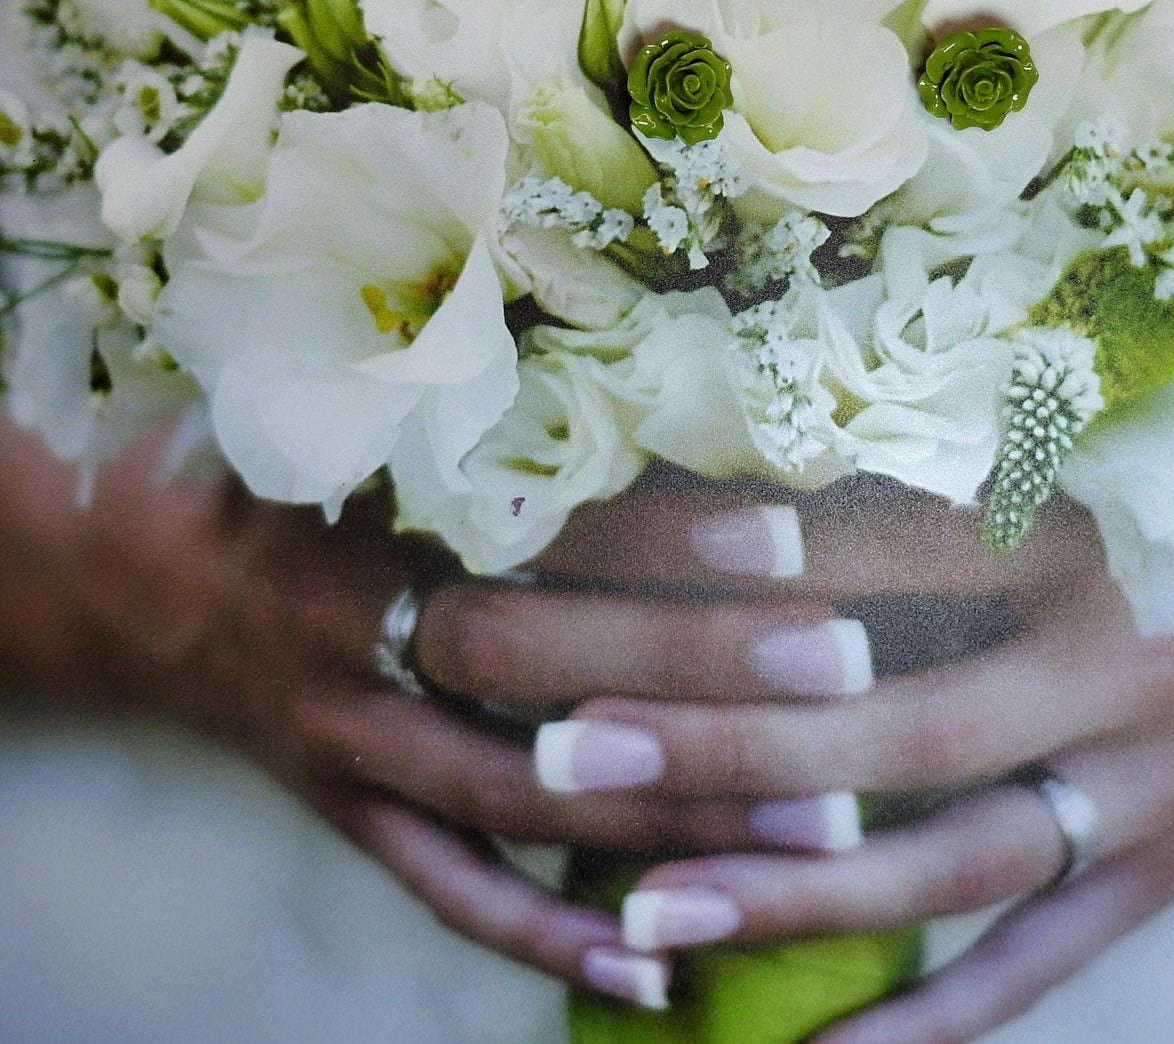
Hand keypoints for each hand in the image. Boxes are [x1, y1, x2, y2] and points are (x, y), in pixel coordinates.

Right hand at [0, 424, 894, 1005]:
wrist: (148, 571)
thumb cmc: (289, 470)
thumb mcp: (367, 416)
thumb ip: (496, 415)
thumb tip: (668, 376)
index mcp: (368, 516)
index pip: (535, 528)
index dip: (659, 536)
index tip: (791, 536)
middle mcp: (360, 637)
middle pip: (540, 665)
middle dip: (695, 671)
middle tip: (844, 670)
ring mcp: (352, 744)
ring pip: (519, 798)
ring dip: (667, 817)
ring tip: (817, 831)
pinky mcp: (349, 813)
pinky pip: (449, 892)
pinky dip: (548, 939)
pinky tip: (654, 978)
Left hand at [526, 474, 1173, 1040]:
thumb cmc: (1164, 574)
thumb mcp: (1056, 518)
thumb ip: (917, 519)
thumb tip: (739, 525)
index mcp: (1073, 580)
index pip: (896, 576)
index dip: (772, 586)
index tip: (632, 590)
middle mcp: (1096, 696)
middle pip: (901, 731)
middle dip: (737, 747)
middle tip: (580, 757)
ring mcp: (1129, 814)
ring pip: (950, 867)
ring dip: (799, 893)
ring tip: (652, 906)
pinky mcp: (1143, 900)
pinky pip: (1025, 979)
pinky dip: (922, 1023)